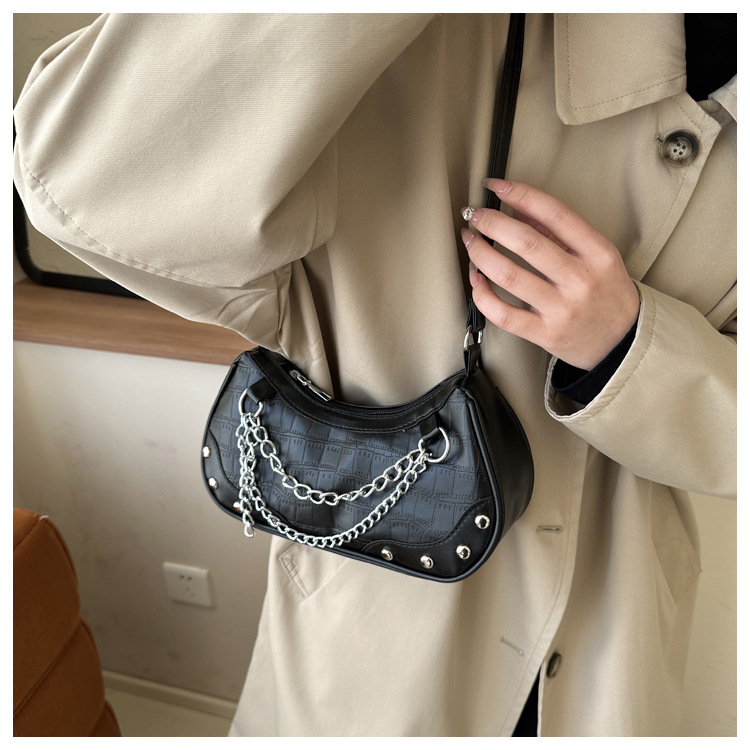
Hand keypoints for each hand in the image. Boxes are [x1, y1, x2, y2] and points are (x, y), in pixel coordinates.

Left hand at [461, 179, 639, 370]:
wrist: (622, 342)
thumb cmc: (606, 294)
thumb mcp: (597, 255)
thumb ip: (559, 231)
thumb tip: (518, 205)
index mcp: (598, 253)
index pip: (555, 213)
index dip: (520, 194)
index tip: (496, 185)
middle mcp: (580, 280)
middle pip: (527, 242)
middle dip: (491, 223)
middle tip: (474, 215)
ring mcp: (562, 309)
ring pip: (509, 275)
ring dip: (480, 254)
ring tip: (470, 241)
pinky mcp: (545, 334)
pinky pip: (504, 314)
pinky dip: (482, 294)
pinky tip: (475, 279)